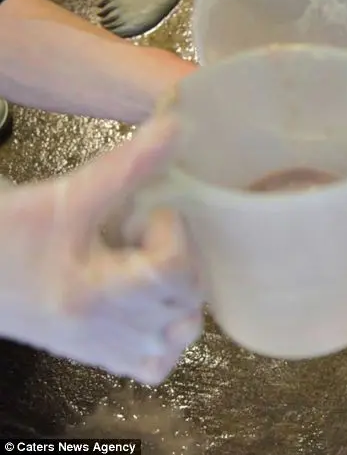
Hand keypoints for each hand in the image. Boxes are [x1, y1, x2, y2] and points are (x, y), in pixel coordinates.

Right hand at [0, 114, 202, 384]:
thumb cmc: (9, 231)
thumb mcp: (69, 194)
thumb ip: (128, 164)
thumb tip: (178, 125)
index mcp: (91, 291)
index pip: (170, 269)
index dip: (172, 232)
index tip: (149, 214)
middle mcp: (103, 330)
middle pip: (186, 302)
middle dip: (180, 259)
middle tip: (147, 237)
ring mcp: (104, 351)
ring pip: (179, 336)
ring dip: (180, 297)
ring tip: (150, 266)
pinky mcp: (99, 358)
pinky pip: (156, 363)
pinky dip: (165, 335)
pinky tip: (148, 303)